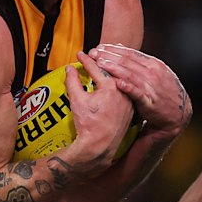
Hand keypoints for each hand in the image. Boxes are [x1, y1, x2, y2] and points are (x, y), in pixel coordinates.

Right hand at [63, 51, 133, 173]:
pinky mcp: (131, 110)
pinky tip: (116, 82)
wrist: (99, 146)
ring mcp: (128, 101)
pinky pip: (125, 92)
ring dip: (113, 72)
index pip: (96, 68)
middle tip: (94, 54)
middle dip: (103, 61)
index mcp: (111, 86)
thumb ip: (73, 82)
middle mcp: (123, 91)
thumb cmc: (88, 125)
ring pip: (121, 81)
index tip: (80, 55)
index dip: (86, 60)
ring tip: (106, 64)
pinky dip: (119, 84)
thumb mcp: (76, 100)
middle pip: (112, 71)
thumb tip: (70, 69)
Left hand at [89, 44, 191, 138]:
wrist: (178, 113)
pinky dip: (128, 87)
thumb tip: (120, 48)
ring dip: (114, 68)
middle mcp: (153, 73)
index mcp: (153, 64)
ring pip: (130, 75)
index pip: (130, 53)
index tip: (100, 47)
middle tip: (94, 53)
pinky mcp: (150, 102)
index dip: (113, 49)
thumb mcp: (154, 72)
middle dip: (109, 56)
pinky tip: (118, 83)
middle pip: (127, 62)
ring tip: (100, 64)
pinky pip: (138, 93)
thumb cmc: (163, 92)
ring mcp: (152, 87)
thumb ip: (138, 61)